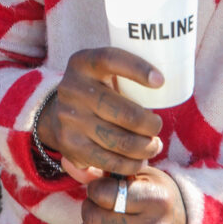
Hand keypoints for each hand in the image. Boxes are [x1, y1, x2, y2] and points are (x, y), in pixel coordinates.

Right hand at [36, 48, 163, 179]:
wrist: (58, 114)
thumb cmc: (96, 91)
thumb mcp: (102, 73)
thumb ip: (125, 75)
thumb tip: (164, 87)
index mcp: (83, 63)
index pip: (111, 59)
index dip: (137, 69)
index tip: (160, 81)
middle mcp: (72, 88)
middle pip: (123, 112)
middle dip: (149, 125)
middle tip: (157, 127)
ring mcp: (69, 118)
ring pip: (119, 140)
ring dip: (144, 147)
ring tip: (154, 146)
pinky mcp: (69, 144)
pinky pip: (108, 160)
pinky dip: (130, 164)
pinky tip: (140, 161)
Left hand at [79, 169, 186, 223]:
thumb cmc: (160, 203)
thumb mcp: (147, 179)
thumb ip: (118, 174)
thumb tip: (86, 173)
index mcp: (157, 199)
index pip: (103, 193)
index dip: (94, 190)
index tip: (98, 191)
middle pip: (95, 220)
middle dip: (88, 211)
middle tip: (94, 208)